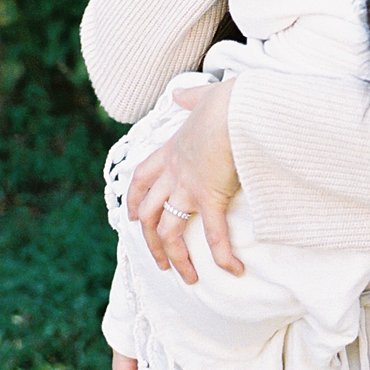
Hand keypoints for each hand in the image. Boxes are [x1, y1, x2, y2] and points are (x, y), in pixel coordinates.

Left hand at [126, 79, 242, 284]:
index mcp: (171, 150)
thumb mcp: (204, 95)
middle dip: (151, 241)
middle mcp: (174, 173)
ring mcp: (189, 187)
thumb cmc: (227, 101)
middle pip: (148, 214)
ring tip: (188, 277)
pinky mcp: (211, 197)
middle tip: (160, 262)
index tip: (130, 217)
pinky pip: (214, 235)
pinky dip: (222, 255)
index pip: (140, 179)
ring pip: (170, 231)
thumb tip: (180, 92)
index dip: (132, 200)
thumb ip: (191, 97)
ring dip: (177, 258)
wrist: (239, 108)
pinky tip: (234, 270)